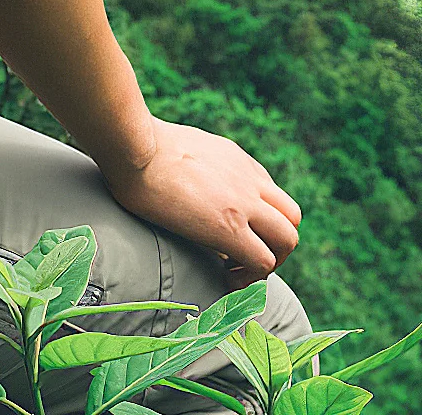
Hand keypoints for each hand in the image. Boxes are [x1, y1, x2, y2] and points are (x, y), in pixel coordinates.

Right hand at [100, 120, 301, 282]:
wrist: (132, 146)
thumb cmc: (135, 144)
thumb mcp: (179, 146)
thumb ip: (194, 165)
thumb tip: (184, 185)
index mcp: (234, 158)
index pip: (270, 194)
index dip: (258, 218)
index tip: (235, 231)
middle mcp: (248, 179)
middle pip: (291, 218)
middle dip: (274, 242)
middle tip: (244, 256)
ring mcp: (244, 203)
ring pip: (287, 241)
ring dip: (269, 260)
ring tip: (238, 271)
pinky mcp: (230, 229)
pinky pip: (263, 262)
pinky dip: (251, 277)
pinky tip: (225, 279)